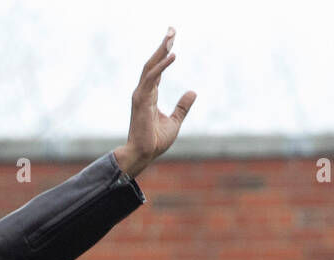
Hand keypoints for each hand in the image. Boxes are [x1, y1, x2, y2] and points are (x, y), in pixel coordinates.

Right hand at [114, 27, 195, 178]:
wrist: (144, 154)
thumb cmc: (155, 141)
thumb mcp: (174, 121)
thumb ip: (182, 107)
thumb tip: (193, 92)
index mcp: (149, 95)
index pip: (156, 69)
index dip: (163, 54)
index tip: (171, 39)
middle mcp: (143, 92)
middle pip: (152, 63)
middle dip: (162, 46)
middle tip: (172, 30)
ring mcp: (140, 95)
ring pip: (150, 66)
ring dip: (161, 50)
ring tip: (171, 37)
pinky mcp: (141, 100)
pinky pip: (151, 78)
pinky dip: (161, 66)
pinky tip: (172, 55)